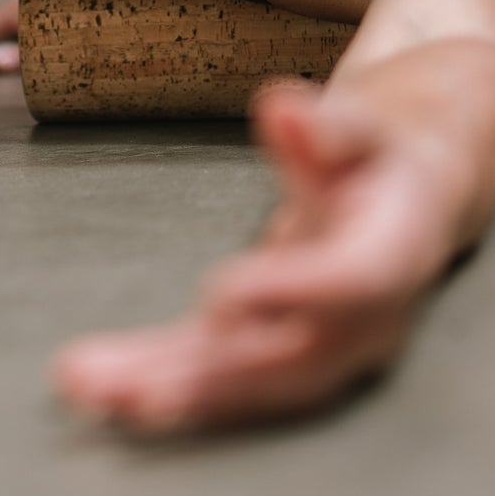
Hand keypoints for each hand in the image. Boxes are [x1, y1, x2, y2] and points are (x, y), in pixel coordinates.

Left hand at [51, 77, 464, 434]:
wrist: (409, 199)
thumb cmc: (378, 154)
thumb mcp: (364, 125)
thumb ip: (330, 126)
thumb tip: (282, 107)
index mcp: (394, 254)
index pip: (349, 284)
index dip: (291, 292)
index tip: (222, 294)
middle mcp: (363, 323)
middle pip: (286, 360)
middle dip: (204, 376)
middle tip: (123, 385)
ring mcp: (321, 350)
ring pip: (244, 384)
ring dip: (164, 389)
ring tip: (85, 385)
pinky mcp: (276, 354)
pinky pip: (219, 377)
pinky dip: (159, 381)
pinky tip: (99, 384)